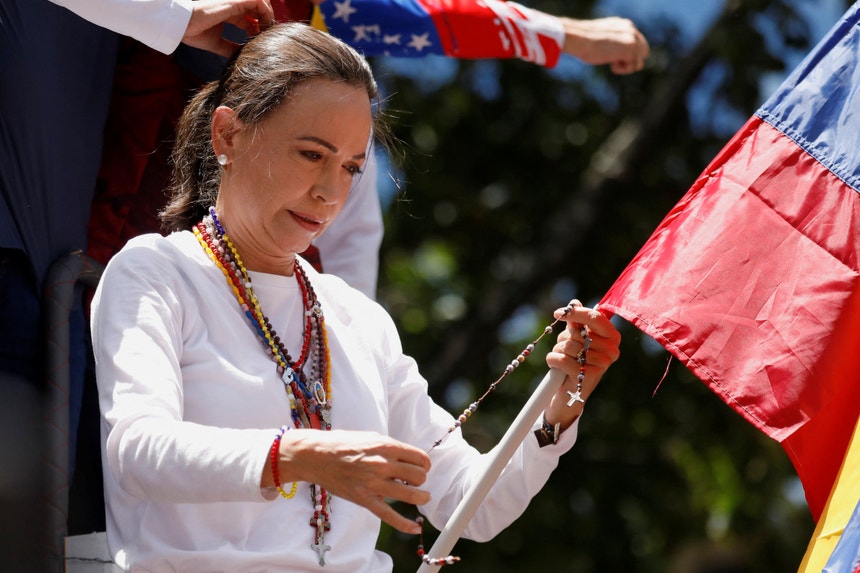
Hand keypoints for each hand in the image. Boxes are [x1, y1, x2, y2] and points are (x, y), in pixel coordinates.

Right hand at [182, 0, 276, 57]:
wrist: (183, 24)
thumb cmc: (195, 32)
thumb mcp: (218, 43)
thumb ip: (230, 48)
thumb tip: (240, 57)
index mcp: (230, 13)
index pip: (253, 17)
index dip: (261, 29)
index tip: (261, 42)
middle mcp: (234, 5)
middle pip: (260, 10)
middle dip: (267, 23)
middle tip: (268, 38)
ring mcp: (236, 1)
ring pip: (262, 3)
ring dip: (269, 17)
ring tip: (267, 33)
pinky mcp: (236, 1)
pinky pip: (260, 2)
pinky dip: (266, 14)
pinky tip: (264, 28)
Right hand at [265, 429, 431, 533]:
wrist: (316, 456)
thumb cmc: (343, 444)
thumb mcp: (371, 437)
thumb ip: (391, 448)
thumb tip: (408, 459)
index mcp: (386, 446)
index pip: (420, 458)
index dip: (425, 464)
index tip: (421, 467)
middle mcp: (383, 464)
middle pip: (419, 476)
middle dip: (421, 479)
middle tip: (415, 480)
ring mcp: (373, 483)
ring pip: (410, 495)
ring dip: (421, 497)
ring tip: (422, 497)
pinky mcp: (364, 499)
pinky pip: (389, 515)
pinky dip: (405, 524)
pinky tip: (415, 528)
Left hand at [544, 300, 620, 429]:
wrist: (571, 393)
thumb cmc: (575, 361)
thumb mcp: (577, 339)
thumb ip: (577, 322)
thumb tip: (575, 302)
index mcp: (612, 337)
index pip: (595, 317)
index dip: (575, 313)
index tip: (558, 314)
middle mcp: (612, 350)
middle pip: (578, 333)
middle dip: (564, 339)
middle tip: (564, 348)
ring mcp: (603, 364)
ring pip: (569, 346)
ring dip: (558, 350)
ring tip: (563, 359)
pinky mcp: (589, 376)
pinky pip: (562, 359)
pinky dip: (553, 360)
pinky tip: (556, 367)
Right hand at [560, 17, 649, 73]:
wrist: (579, 38)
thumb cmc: (582, 41)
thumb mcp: (601, 39)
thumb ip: (614, 42)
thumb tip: (617, 56)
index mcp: (625, 25)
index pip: (638, 42)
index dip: (628, 54)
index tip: (613, 57)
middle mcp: (632, 30)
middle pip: (644, 52)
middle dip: (631, 61)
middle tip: (615, 63)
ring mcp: (633, 39)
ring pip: (639, 62)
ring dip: (626, 66)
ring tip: (611, 62)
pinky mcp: (631, 50)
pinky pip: (632, 68)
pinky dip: (620, 69)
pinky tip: (610, 63)